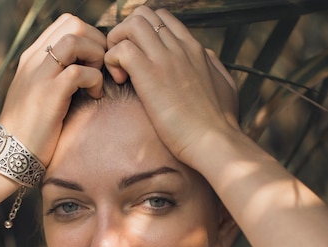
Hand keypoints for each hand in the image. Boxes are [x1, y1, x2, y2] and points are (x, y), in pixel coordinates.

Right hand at [0, 14, 106, 165]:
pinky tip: (94, 96)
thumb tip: (84, 69)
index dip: (89, 36)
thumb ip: (56, 77)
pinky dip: (94, 80)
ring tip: (96, 79)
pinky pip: (78, 72)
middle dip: (96, 42)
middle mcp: (34, 60)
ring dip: (95, 55)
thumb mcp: (40, 95)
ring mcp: (40, 75)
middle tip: (100, 69)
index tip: (95, 61)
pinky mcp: (48, 95)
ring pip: (75, 39)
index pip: (66, 23)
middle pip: (73, 23)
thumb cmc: (31, 131)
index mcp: (33, 57)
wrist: (10, 155)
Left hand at [105, 7, 238, 168]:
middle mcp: (179, 47)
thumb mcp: (225, 86)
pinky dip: (113, 61)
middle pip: (144, 15)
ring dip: (117, 43)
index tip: (140, 60)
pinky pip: (121, 49)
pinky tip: (120, 82)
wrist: (214, 141)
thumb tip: (205, 56)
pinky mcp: (150, 73)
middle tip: (124, 63)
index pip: (163, 20)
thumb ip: (213, 66)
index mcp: (194, 49)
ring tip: (120, 70)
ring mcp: (165, 58)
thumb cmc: (221, 124)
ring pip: (131, 24)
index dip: (144, 34)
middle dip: (126, 34)